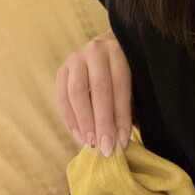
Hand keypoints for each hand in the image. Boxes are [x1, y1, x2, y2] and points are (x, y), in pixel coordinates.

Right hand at [56, 29, 131, 156]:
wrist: (105, 47)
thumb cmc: (124, 69)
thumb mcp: (133, 80)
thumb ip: (129, 104)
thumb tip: (124, 138)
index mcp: (118, 51)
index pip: (120, 86)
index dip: (121, 115)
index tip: (122, 141)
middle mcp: (96, 50)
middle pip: (98, 89)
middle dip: (102, 122)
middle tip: (105, 147)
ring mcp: (76, 58)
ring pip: (76, 93)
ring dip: (84, 122)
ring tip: (92, 143)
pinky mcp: (62, 69)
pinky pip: (62, 97)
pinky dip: (70, 119)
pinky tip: (79, 135)